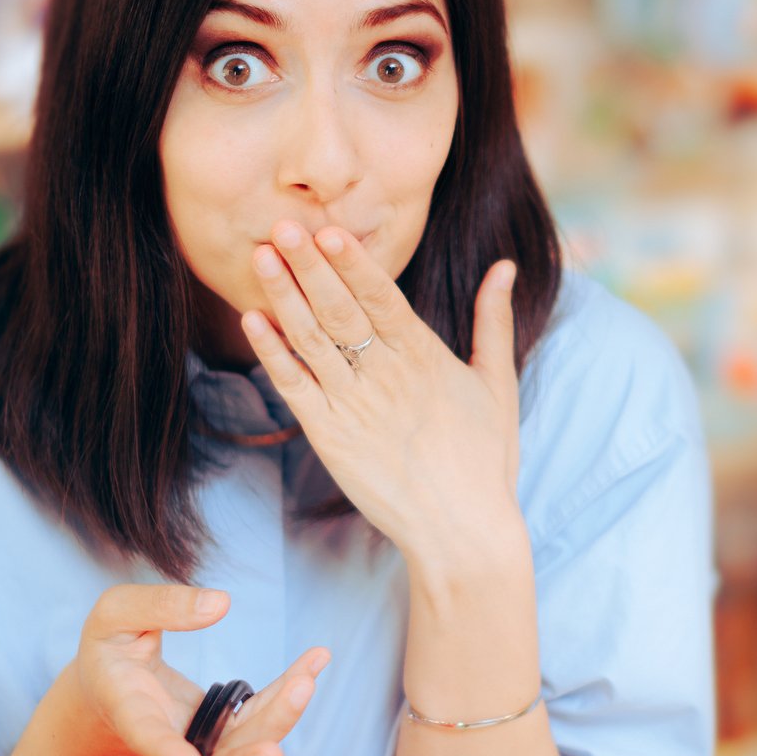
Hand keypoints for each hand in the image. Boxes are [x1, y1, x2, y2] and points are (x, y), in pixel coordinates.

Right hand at [61, 583, 326, 755]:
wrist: (107, 684)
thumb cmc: (108, 649)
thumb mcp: (115, 614)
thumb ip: (161, 606)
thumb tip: (219, 604)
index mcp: (127, 710)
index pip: (147, 737)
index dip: (169, 754)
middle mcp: (168, 737)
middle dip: (253, 742)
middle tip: (294, 699)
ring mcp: (199, 740)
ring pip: (243, 746)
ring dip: (281, 716)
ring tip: (308, 678)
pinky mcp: (223, 730)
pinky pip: (260, 719)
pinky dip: (288, 695)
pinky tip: (315, 662)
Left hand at [240, 222, 520, 553]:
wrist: (461, 530)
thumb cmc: (484, 459)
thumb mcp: (498, 383)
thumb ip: (493, 320)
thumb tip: (504, 266)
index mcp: (425, 357)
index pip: (382, 297)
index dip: (352, 263)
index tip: (328, 229)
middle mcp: (386, 376)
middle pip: (339, 309)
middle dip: (309, 265)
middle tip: (281, 225)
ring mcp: (353, 406)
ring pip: (310, 340)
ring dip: (282, 296)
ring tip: (261, 256)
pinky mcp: (329, 437)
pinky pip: (294, 386)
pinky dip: (272, 352)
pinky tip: (252, 319)